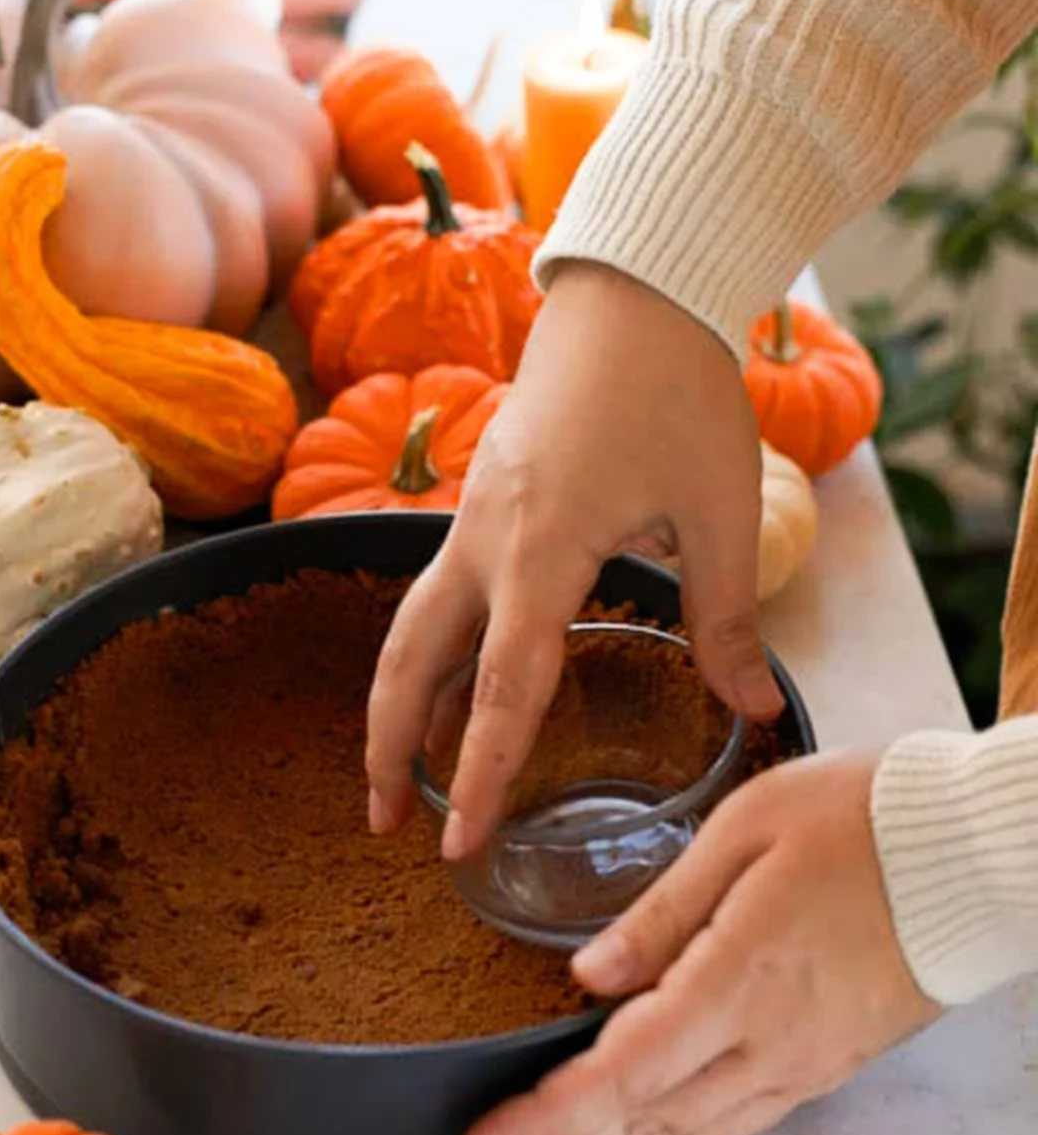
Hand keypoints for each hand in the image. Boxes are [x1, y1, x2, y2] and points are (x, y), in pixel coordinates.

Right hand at [365, 262, 782, 858]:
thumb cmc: (679, 390)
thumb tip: (749, 710)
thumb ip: (727, 617)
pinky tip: (450, 687)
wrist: (634, 290)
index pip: (500, 689)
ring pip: (410, 625)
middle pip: (409, 660)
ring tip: (401, 774)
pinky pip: (437, 591)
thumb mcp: (718, 509)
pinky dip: (428, 652)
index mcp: (542, 548)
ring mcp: (473, 515)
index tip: (458, 844)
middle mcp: (485, 537)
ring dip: (396, 702)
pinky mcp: (483, 499)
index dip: (478, 774)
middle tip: (386, 828)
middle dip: (387, 748)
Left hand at [458, 750, 939, 1134]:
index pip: (622, 1075)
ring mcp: (797, 1067)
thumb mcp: (747, 830)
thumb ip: (661, 911)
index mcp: (738, 981)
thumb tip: (586, 975)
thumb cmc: (862, 819)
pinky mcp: (819, 1069)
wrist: (976, 853)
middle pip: (641, 1134)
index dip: (544, 1120)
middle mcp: (766, 1046)